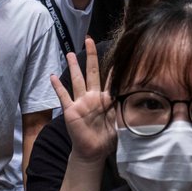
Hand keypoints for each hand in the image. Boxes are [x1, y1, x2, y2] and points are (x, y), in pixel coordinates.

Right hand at [51, 37, 115, 163]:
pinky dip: (58, 87)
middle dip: (90, 55)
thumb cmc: (108, 137)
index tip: (117, 50)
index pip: (111, 79)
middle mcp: (92, 97)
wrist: (94, 152)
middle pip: (91, 71)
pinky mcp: (71, 111)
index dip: (113, 66)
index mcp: (106, 98)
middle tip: (88, 39)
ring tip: (69, 53)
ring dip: (72, 67)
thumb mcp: (120, 120)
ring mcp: (80, 103)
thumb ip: (126, 107)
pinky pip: (64, 97)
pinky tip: (52, 76)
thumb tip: (139, 97)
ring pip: (76, 80)